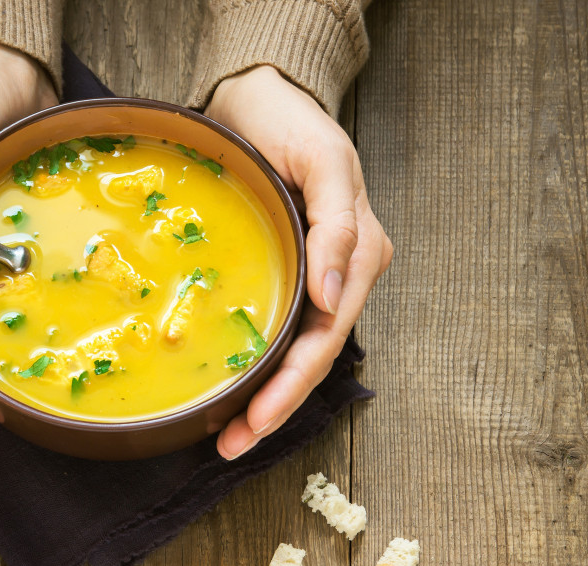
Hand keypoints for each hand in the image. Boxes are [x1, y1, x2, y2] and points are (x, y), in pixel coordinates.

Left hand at [205, 66, 392, 458]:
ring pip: (296, 349)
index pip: (326, 336)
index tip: (256, 421)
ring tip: (228, 432)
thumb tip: (336, 301)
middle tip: (230, 444)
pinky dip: (260, 361)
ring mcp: (318, 275)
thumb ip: (339, 228)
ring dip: (266, 393)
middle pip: (311, 355)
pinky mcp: (291, 270)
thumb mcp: (323, 163)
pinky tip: (234, 383)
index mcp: (359, 254)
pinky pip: (280, 326)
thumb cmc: (292, 124)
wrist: (260, 97)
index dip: (292, 384)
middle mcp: (343, 274)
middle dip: (274, 405)